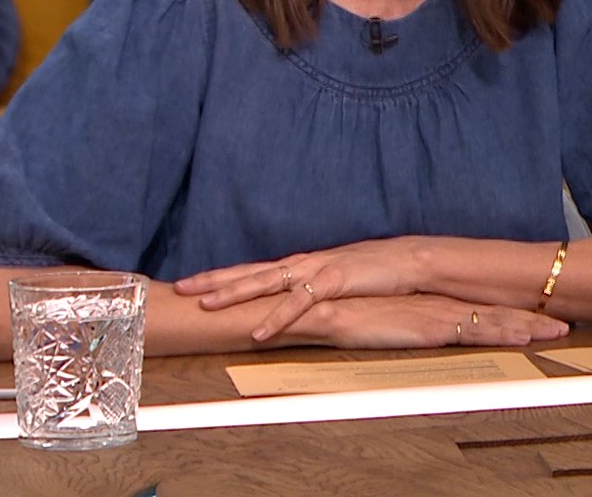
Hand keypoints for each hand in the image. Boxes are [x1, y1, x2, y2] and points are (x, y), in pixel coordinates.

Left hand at [175, 238, 427, 341]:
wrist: (411, 260)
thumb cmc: (376, 271)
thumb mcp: (337, 280)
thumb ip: (313, 289)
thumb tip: (294, 302)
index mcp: (301, 263)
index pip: (254, 268)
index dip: (222, 275)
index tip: (193, 281)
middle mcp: (302, 263)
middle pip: (249, 271)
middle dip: (213, 279)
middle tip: (180, 286)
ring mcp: (316, 270)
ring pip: (266, 282)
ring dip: (235, 294)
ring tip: (206, 306)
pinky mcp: (334, 281)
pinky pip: (299, 303)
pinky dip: (277, 317)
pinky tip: (259, 332)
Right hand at [305, 294, 567, 350]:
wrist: (330, 307)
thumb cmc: (353, 315)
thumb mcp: (390, 322)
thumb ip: (412, 325)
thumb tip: (429, 332)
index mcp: (438, 304)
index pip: (483, 310)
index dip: (514, 314)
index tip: (544, 319)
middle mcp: (446, 306)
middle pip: (499, 314)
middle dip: (534, 319)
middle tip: (566, 327)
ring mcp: (442, 314)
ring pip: (496, 321)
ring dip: (529, 327)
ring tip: (560, 332)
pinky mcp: (432, 326)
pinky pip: (476, 331)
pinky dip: (504, 334)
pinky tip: (526, 338)